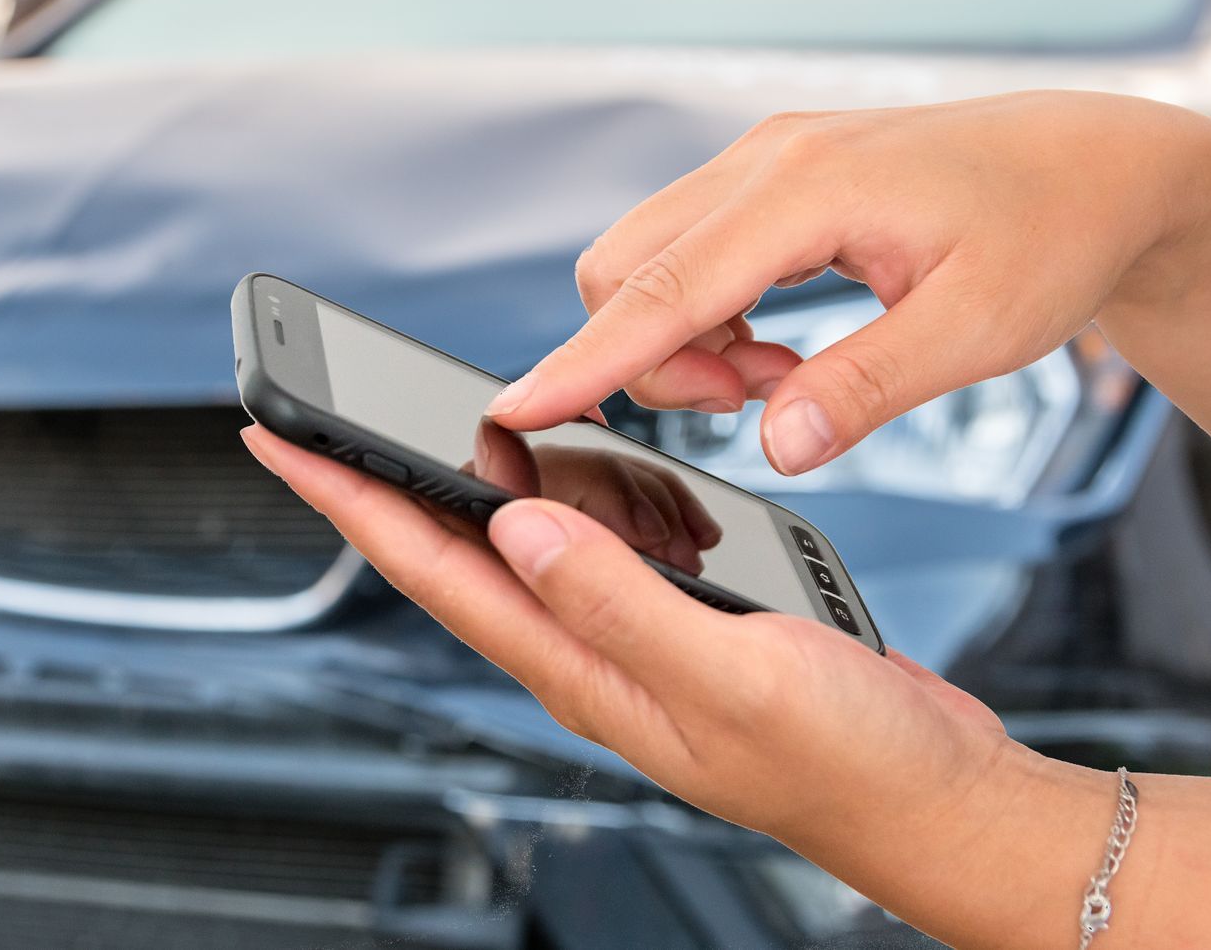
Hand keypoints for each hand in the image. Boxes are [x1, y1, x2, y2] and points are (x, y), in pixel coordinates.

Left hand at [242, 424, 1014, 843]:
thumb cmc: (848, 762)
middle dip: (382, 480)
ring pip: (529, 543)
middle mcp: (585, 657)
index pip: (430, 569)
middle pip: (454, 552)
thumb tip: (515, 526)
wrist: (934, 801)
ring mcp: (628, 643)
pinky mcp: (676, 626)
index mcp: (578, 670)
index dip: (346, 500)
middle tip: (326, 410)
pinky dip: (590, 498)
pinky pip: (603, 549)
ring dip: (494, 482)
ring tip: (467, 430)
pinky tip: (603, 476)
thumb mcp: (730, 674)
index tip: (276, 441)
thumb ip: (618, 601)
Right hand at [484, 91, 1210, 475]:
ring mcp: (763, 163)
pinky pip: (688, 256)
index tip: (517, 410)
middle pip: (625, 270)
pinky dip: (707, 318)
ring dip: (685, 342)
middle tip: (759, 401)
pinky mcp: (769, 180)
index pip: (663, 288)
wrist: (1095, 166)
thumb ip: (867, 389)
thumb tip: (775, 447)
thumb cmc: (1051, 236)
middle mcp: (767, 162)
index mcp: (808, 190)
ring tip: (784, 379)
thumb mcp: (978, 331)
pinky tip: (781, 349)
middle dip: (655, 359)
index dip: (584, 359)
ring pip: (648, 264)